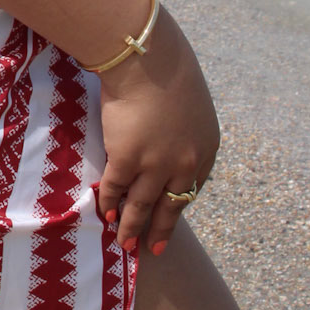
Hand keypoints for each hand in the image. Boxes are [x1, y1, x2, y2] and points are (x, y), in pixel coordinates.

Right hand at [94, 8, 218, 255]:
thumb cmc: (166, 72)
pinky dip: (107, 203)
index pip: (192, 188)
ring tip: (125, 244)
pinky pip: (115, 189)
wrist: (147, 60)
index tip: (169, 220)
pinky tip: (103, 212)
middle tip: (153, 249)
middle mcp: (186, 165)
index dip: (177, 207)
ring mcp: (156, 166)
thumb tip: (168, 139)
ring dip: (131, 228)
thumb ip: (183, 131)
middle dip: (160, 230)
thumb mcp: (189, 106)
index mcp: (206, 149)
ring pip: (143, 206)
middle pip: (172, 206)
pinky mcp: (127, 161)